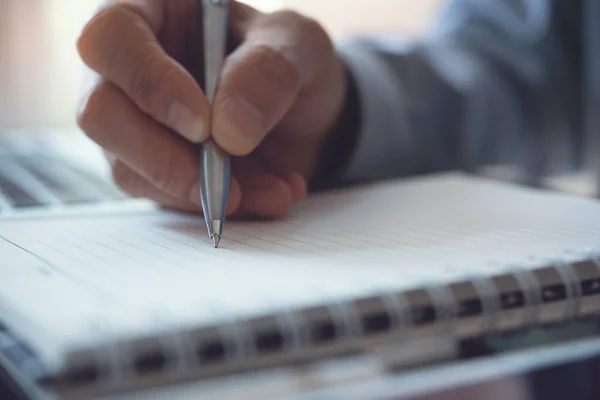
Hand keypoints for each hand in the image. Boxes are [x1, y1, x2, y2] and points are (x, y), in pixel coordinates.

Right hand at [76, 0, 346, 216]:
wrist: (306, 112)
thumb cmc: (289, 60)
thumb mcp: (298, 46)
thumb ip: (270, 71)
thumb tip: (229, 129)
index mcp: (151, 14)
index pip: (112, 38)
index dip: (149, 83)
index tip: (202, 125)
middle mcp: (130, 71)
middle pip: (101, 113)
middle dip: (161, 157)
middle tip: (223, 182)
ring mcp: (136, 125)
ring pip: (126, 168)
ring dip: (200, 191)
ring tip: (276, 190)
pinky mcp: (154, 169)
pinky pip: (164, 197)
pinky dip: (218, 205)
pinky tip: (270, 194)